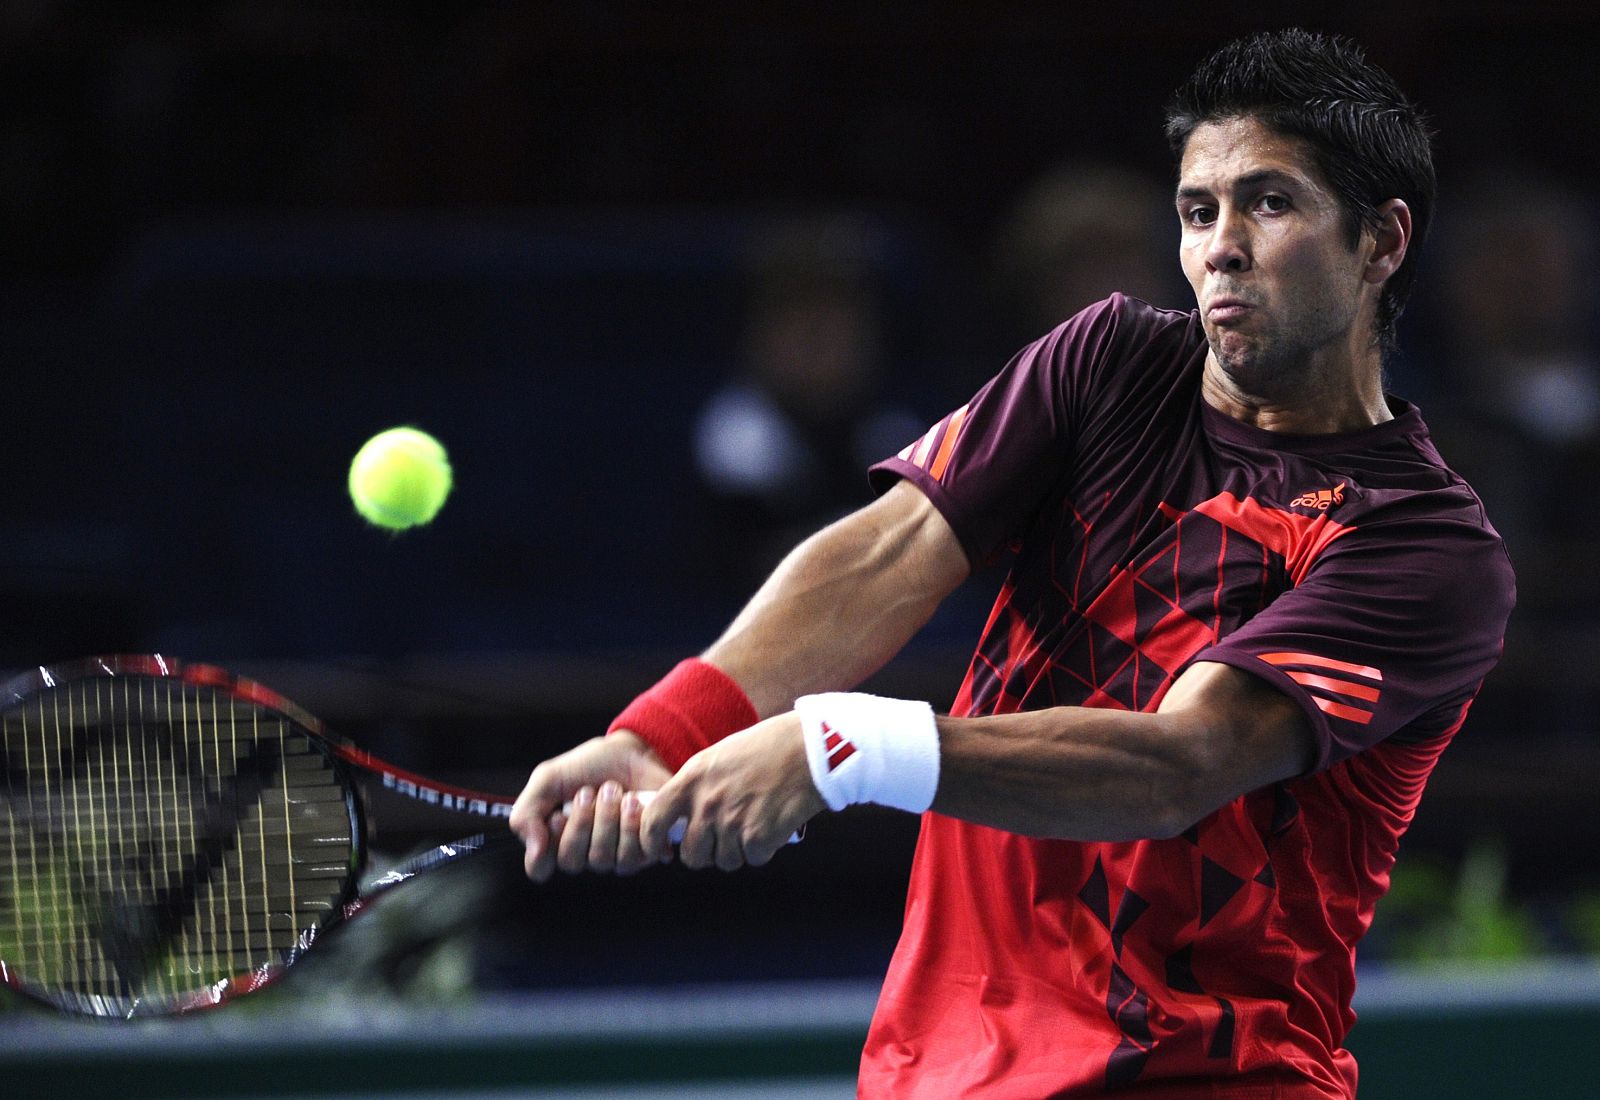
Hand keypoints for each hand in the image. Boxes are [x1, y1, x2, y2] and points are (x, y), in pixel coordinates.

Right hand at [508, 731, 671, 882]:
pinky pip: (635, 855)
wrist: (631, 750)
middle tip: (589, 791)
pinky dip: (633, 824)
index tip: (558, 816)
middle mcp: (584, 853)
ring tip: (613, 790)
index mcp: (556, 839)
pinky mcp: (646, 851)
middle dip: (580, 822)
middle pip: (571, 862)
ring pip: (602, 859)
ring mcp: (615, 856)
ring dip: (607, 819)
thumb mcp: (548, 779)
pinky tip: (634, 802)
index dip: (545, 848)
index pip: (539, 868)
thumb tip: (533, 850)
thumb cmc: (589, 767)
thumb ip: (527, 812)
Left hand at [640, 712, 824, 870]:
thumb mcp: (718, 758)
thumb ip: (696, 787)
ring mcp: (732, 823)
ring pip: (724, 860)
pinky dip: (764, 848)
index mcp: (691, 779)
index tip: (661, 849)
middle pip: (692, 854)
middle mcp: (707, 803)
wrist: (809, 749)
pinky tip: (773, 824)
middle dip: (707, 852)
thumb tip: (681, 819)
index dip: (651, 841)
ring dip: (738, 850)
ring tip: (755, 822)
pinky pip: (753, 859)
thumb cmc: (766, 748)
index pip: (653, 821)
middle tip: (723, 838)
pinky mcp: (758, 837)